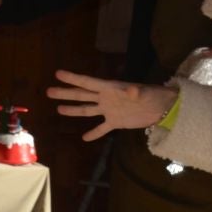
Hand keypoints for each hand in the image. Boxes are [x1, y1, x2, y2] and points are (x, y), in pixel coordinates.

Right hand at [47, 71, 176, 142]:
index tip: (58, 73)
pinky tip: (84, 138)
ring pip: (87, 110)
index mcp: (110, 88)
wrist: (162, 108)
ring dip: (73, 110)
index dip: (73, 78)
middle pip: (82, 95)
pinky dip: (94, 133)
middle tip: (49, 91)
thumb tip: (132, 90)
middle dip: (66, 93)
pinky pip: (102, 128)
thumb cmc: (153, 96)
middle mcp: (106, 98)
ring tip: (58, 109)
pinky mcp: (116, 122)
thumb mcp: (144, 92)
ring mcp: (110, 110)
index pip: (88, 82)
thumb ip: (136, 92)